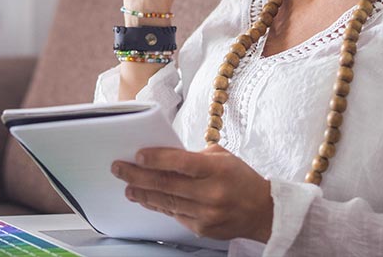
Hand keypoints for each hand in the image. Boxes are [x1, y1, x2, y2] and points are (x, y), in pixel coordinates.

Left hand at [111, 144, 273, 241]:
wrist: (262, 211)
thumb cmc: (241, 179)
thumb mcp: (223, 157)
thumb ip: (195, 156)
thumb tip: (164, 156)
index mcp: (217, 170)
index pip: (181, 162)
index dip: (157, 158)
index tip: (138, 155)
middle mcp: (211, 193)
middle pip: (167, 184)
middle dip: (138, 175)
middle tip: (120, 169)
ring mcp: (206, 213)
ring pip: (166, 202)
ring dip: (143, 193)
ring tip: (127, 186)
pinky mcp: (201, 228)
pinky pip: (173, 214)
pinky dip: (158, 205)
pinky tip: (146, 199)